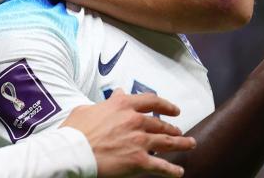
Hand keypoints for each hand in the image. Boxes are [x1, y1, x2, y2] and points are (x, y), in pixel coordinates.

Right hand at [62, 90, 194, 176]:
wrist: (74, 151)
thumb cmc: (76, 131)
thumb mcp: (88, 108)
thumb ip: (107, 102)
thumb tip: (118, 94)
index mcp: (123, 106)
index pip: (152, 101)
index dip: (166, 105)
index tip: (174, 110)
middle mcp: (135, 121)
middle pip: (161, 124)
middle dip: (174, 129)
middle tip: (180, 132)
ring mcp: (140, 141)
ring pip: (167, 142)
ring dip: (181, 144)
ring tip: (190, 144)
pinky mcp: (139, 161)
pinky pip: (161, 166)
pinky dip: (172, 170)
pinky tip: (178, 172)